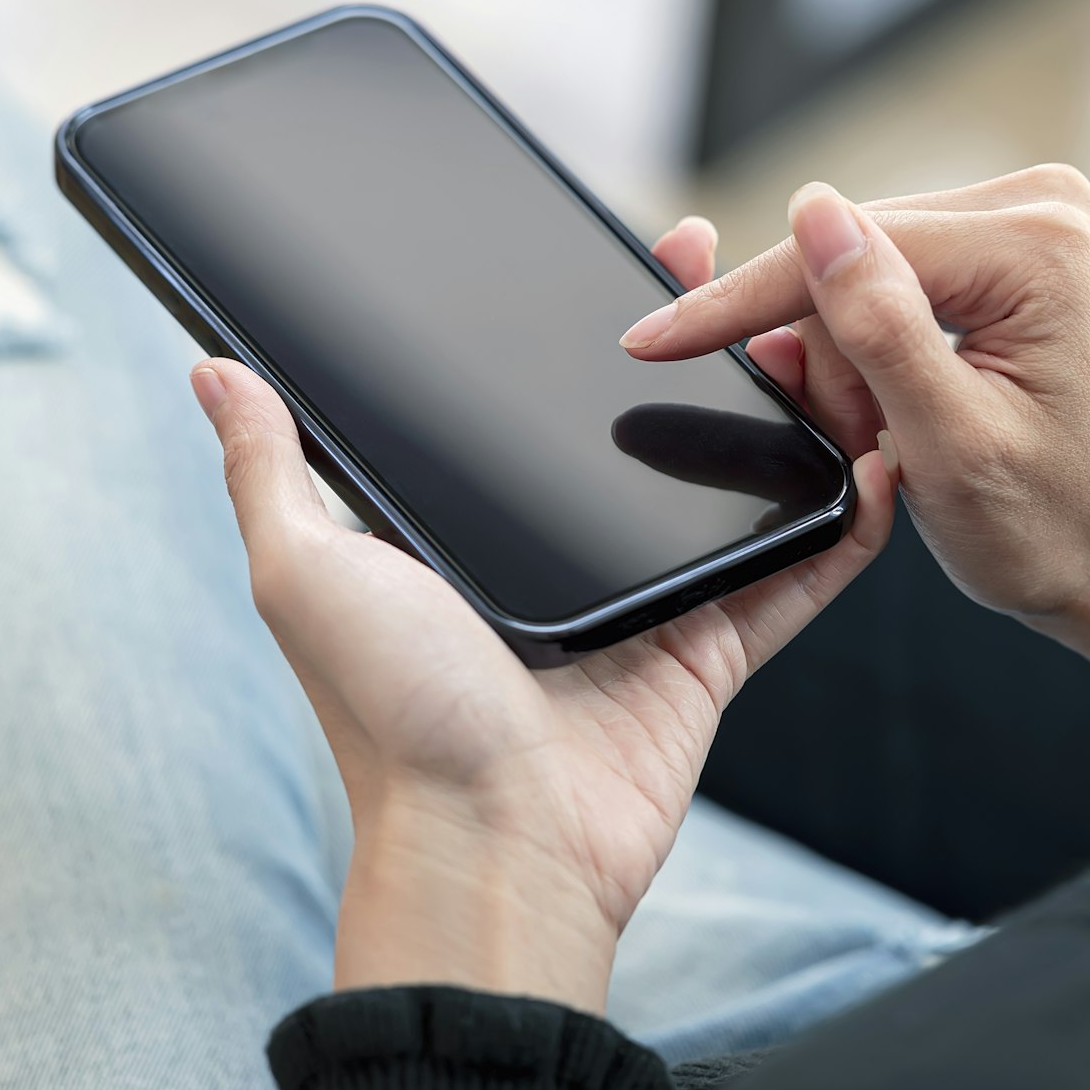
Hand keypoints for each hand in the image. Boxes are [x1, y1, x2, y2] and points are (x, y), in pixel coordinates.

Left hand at [191, 217, 896, 1013]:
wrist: (491, 844)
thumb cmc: (391, 713)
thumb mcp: (305, 568)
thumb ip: (270, 467)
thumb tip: (209, 367)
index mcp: (474, 524)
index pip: (540, 394)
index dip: (589, 319)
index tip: (626, 245)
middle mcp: (561, 552)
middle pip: (652, 426)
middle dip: (707, 345)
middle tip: (747, 266)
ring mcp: (641, 599)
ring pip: (731, 485)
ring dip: (781, 414)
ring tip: (823, 335)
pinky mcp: (708, 651)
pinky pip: (790, 576)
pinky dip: (841, 527)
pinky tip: (881, 461)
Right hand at [620, 166, 1089, 773]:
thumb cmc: (1055, 529)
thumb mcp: (950, 444)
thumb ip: (878, 325)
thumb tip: (812, 210)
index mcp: (1038, 245)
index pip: (848, 247)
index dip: (741, 301)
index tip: (650, 337)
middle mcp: (1041, 208)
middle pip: (851, 250)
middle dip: (821, 351)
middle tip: (853, 439)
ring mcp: (1029, 224)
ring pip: (860, 268)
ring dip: (846, 358)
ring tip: (887, 436)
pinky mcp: (1011, 253)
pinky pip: (892, 279)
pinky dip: (870, 349)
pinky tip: (893, 405)